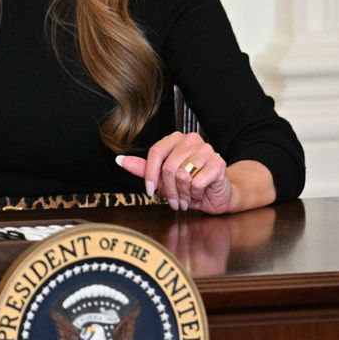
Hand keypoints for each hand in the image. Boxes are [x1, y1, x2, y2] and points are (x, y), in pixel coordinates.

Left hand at [115, 132, 233, 213]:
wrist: (217, 195)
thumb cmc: (189, 185)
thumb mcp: (163, 178)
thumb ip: (143, 169)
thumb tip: (120, 160)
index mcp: (175, 139)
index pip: (155, 152)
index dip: (150, 174)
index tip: (149, 190)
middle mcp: (191, 140)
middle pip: (168, 167)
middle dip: (169, 190)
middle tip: (174, 200)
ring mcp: (206, 149)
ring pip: (183, 175)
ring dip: (183, 193)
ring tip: (187, 197)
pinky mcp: (218, 162)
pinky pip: (197, 182)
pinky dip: (196, 194)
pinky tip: (200, 193)